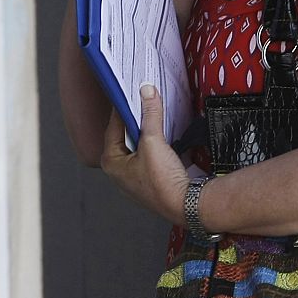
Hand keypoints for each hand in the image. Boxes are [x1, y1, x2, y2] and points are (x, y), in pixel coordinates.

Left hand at [99, 84, 189, 224]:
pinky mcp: (151, 181)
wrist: (185, 204)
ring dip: (146, 135)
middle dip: (134, 122)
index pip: (112, 128)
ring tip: (153, 121)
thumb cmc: (162, 184)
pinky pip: (149, 157)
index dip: (121, 110)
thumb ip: (150, 115)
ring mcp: (136, 179)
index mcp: (111, 164)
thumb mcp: (153, 141)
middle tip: (141, 106)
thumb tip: (146, 93)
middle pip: (125, 137)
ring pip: (138, 148)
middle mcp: (120, 173)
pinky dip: (155, 147)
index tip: (128, 96)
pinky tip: (164, 141)